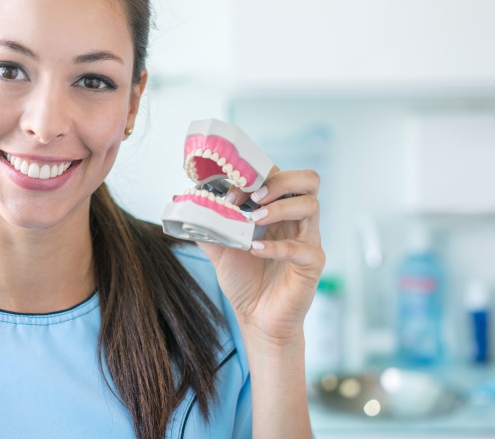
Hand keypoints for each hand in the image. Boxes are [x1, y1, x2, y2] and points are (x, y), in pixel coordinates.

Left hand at [198, 166, 324, 345]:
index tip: (230, 195)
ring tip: (255, 221)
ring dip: (280, 208)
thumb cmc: (245, 281)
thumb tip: (183, 202)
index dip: (254, 177)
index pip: (278, 175)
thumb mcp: (220, 249)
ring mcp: (308, 240)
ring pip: (311, 205)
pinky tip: (256, 250)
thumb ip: (207, 225)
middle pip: (307, 180)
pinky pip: (302, 248)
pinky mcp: (312, 263)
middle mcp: (297, 220)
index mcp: (278, 210)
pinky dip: (277, 247)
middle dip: (280, 181)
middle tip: (254, 197)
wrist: (257, 319)